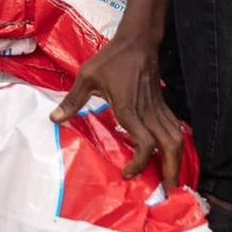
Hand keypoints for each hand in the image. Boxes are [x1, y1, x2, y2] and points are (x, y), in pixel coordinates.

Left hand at [51, 31, 182, 191]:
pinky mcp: (163, 104)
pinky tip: (171, 154)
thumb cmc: (111, 59)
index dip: (139, 163)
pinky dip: (176, 145)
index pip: (144, 143)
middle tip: (167, 190)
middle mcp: (148, 112)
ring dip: (178, 160)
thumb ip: (73, 100)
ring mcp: (159, 108)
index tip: (127, 174)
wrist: (137, 41)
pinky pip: (175, 128)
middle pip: (169, 146)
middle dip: (171, 170)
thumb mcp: (87, 76)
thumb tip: (54, 119)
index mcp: (129, 108)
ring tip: (173, 179)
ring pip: (177, 139)